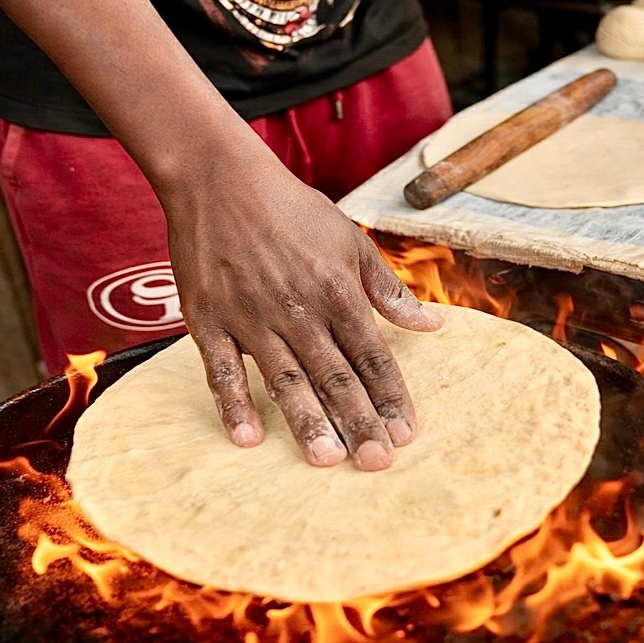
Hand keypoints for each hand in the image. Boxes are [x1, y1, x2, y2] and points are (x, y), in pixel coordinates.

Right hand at [164, 152, 441, 470]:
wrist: (219, 179)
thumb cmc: (292, 210)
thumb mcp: (351, 241)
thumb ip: (389, 290)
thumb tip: (433, 324)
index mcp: (338, 292)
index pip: (373, 357)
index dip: (391, 397)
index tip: (407, 434)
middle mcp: (299, 311)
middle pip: (336, 377)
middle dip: (360, 423)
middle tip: (377, 463)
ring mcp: (252, 318)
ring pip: (286, 380)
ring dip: (308, 422)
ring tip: (327, 460)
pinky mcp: (209, 320)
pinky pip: (223, 371)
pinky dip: (234, 405)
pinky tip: (249, 438)